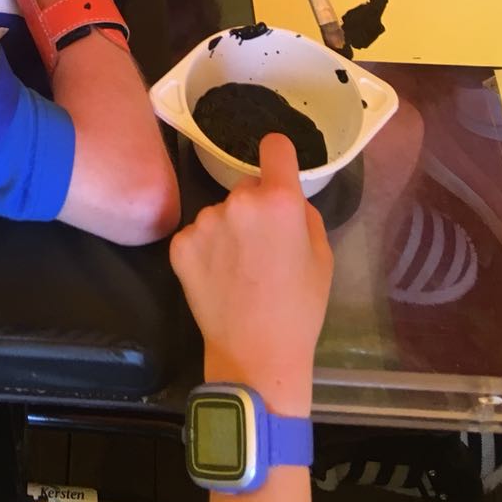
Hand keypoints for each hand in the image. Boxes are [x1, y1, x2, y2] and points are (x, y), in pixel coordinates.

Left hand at [170, 133, 332, 415]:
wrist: (256, 354)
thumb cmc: (299, 308)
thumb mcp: (322, 257)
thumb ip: (304, 215)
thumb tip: (288, 198)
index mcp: (279, 200)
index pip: (275, 146)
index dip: (279, 157)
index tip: (278, 169)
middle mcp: (238, 201)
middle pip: (246, 187)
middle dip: (255, 207)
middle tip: (263, 246)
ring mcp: (204, 222)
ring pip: (220, 212)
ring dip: (228, 230)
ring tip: (239, 270)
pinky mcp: (179, 244)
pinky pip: (197, 235)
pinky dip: (206, 250)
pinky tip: (217, 278)